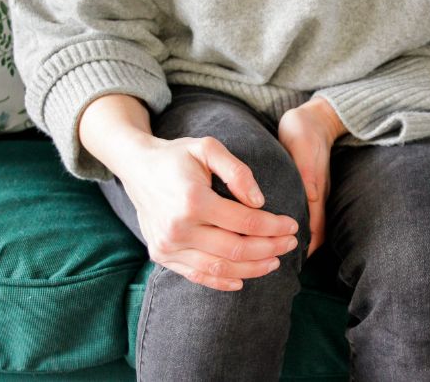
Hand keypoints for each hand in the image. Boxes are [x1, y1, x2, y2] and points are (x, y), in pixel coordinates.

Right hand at [79, 95, 299, 291]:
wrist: (137, 167)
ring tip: (274, 261)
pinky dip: (222, 282)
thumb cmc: (178, 156)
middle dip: (270, 248)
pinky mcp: (161, 255)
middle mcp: (178, 228)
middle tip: (290, 243)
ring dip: (252, 269)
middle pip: (236, 250)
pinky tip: (243, 279)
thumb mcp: (209, 147)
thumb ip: (237, 171)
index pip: (245, 223)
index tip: (292, 225)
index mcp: (193, 200)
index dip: (274, 227)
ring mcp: (167, 245)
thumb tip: (260, 202)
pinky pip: (197, 276)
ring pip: (219, 269)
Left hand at [278, 97, 346, 257]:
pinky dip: (279, 224)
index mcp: (315, 196)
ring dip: (284, 238)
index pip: (314, 234)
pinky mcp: (298, 189)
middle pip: (307, 236)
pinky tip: (263, 229)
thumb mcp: (306, 154)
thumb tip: (311, 201)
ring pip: (299, 227)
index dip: (303, 251)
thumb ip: (309, 177)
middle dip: (291, 251)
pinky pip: (291, 213)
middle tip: (270, 264)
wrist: (312, 117)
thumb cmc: (306, 134)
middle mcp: (312, 200)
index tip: (287, 265)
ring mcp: (306, 195)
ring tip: (264, 253)